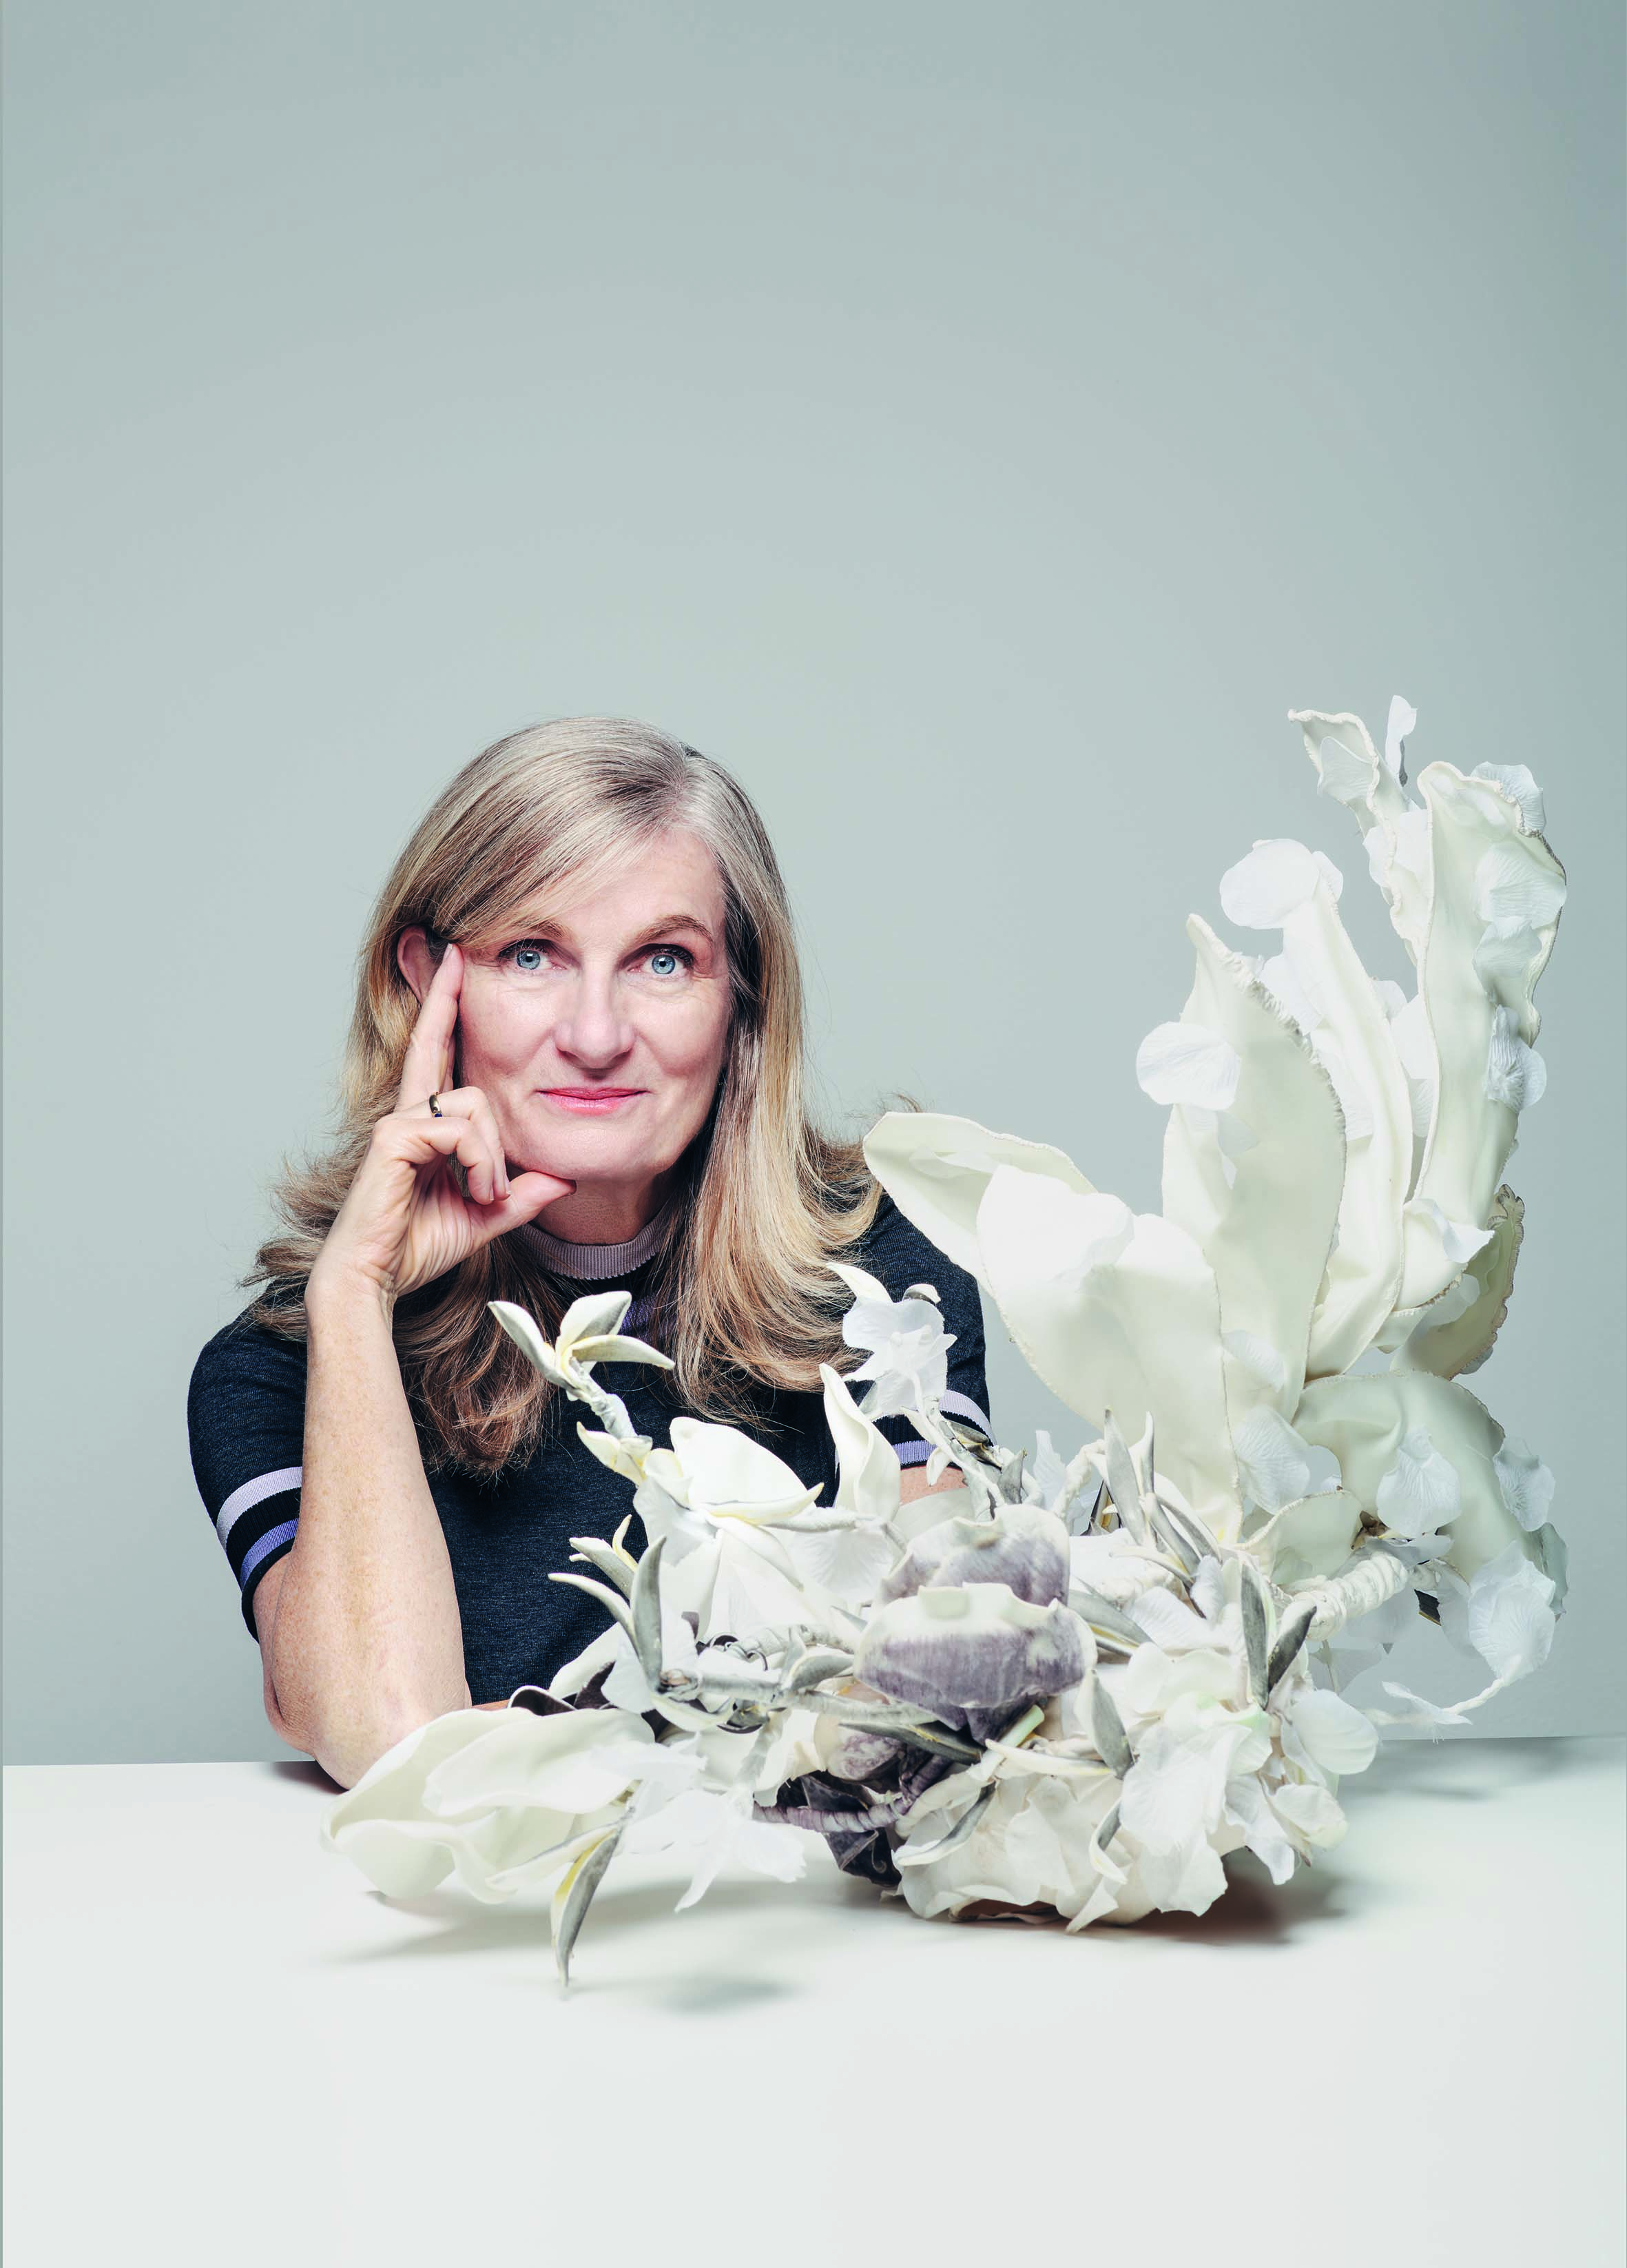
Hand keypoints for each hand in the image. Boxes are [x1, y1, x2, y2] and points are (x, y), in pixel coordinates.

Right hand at [309, 941, 572, 1303]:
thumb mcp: (486, 1217)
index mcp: (426, 1123)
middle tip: (478, 1121)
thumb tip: (563, 1177)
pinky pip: (459, 1131)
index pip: (436, 1049)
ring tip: (484, 1195)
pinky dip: (480, 1165)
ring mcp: (399, 1121)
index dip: (445, 1003)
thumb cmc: (416, 1246)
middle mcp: (409, 1112)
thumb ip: (521, 1194)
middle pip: (454, 1060)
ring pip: (475, 1106)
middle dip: (470, 1065)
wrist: (376, 1277)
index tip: (454, 954)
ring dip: (494, 1157)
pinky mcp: (394, 1138)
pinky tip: (474, 1192)